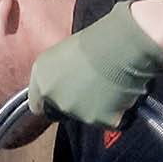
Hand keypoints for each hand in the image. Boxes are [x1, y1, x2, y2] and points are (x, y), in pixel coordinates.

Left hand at [28, 1, 162, 127]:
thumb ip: (58, 74)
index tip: (63, 98)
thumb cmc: (96, 40)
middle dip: (77, 105)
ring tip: (113, 88)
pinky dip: (119, 113)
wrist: (120, 46)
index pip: (37, 105)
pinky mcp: (101, 121)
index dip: (51, 102)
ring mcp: (78, 112)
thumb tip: (68, 84)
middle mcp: (55, 98)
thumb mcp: (64, 55)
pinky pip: (112, 121)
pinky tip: (125, 95)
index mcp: (42, 79)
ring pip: (89, 118)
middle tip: (94, 88)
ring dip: (99, 108)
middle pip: (64, 113)